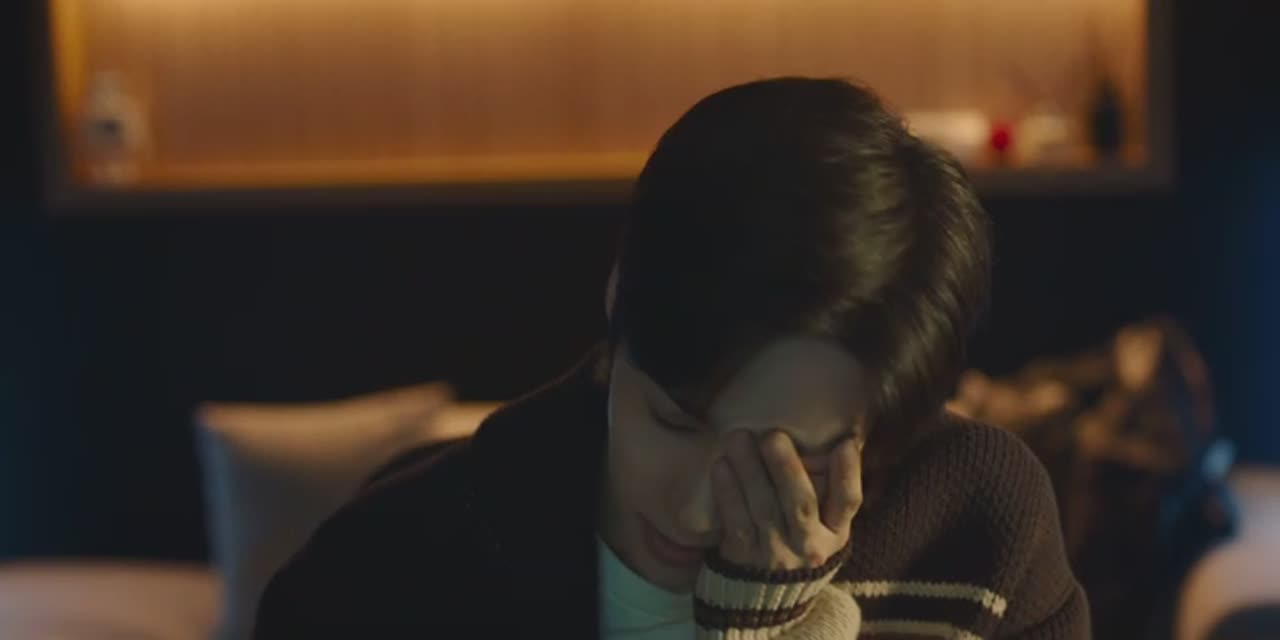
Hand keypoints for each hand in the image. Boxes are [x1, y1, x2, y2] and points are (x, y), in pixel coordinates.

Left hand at [711, 430, 861, 570]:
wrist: (765, 601)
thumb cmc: (798, 545)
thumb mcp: (825, 528)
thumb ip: (829, 490)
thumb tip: (837, 437)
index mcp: (835, 534)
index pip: (848, 502)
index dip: (848, 473)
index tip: (845, 443)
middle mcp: (809, 546)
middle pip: (800, 504)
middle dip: (786, 467)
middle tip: (773, 435)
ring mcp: (775, 554)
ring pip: (763, 507)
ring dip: (749, 470)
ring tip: (738, 438)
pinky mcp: (743, 556)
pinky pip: (735, 520)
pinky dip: (728, 492)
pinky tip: (721, 466)